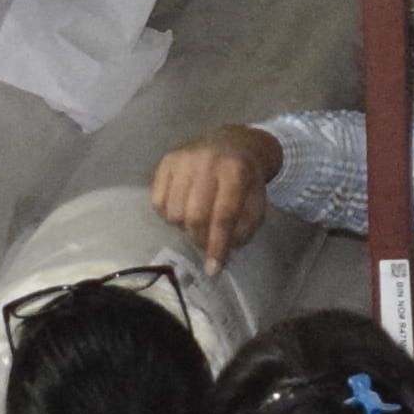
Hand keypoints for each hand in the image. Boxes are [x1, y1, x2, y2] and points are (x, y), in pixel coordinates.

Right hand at [150, 128, 281, 264]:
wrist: (232, 144)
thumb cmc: (245, 180)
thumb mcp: (256, 203)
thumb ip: (243, 229)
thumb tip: (221, 252)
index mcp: (235, 171)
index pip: (224, 215)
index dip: (218, 245)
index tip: (213, 269)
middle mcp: (206, 162)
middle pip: (194, 216)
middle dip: (199, 239)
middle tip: (205, 244)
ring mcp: (183, 160)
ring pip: (174, 212)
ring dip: (184, 227)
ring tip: (196, 221)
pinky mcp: (165, 161)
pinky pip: (157, 201)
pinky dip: (168, 214)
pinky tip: (182, 209)